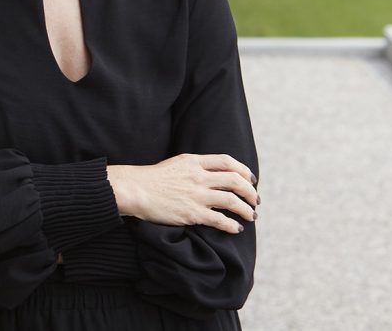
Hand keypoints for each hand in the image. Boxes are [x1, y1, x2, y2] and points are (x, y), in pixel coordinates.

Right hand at [107, 154, 258, 234]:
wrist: (136, 189)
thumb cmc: (154, 178)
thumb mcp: (178, 163)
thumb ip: (196, 166)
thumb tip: (215, 173)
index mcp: (195, 161)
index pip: (228, 162)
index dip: (244, 171)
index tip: (251, 179)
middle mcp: (199, 176)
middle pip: (235, 180)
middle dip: (250, 191)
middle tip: (255, 200)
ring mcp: (196, 195)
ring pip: (232, 200)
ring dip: (246, 209)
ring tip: (251, 216)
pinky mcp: (192, 213)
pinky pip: (219, 220)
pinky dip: (232, 225)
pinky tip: (237, 229)